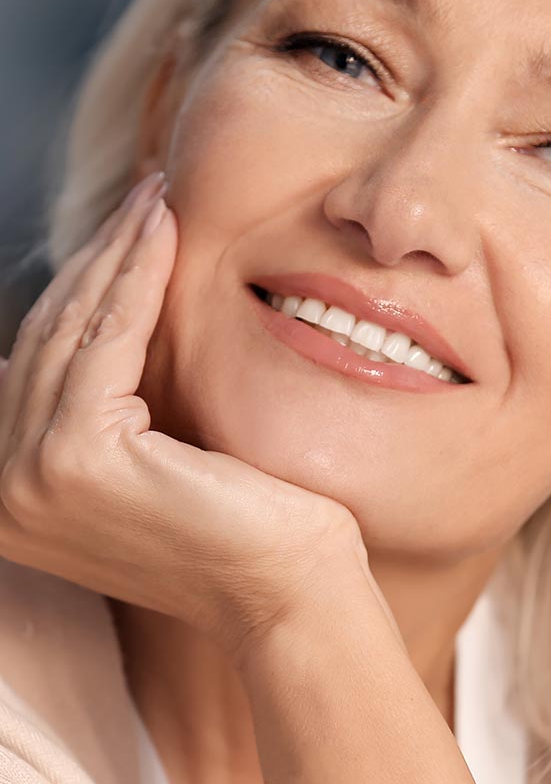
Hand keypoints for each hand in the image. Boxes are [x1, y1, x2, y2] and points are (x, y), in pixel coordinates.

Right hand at [0, 173, 395, 664]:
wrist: (290, 590)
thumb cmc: (239, 525)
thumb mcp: (147, 457)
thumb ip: (104, 405)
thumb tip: (92, 318)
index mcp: (6, 497)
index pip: (39, 363)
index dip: (81, 283)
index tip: (127, 222)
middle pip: (49, 338)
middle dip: (99, 256)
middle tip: (147, 193)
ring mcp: (24, 480)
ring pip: (75, 329)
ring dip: (118, 250)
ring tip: (159, 196)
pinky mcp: (74, 457)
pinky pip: (108, 338)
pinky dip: (137, 275)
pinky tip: (165, 231)